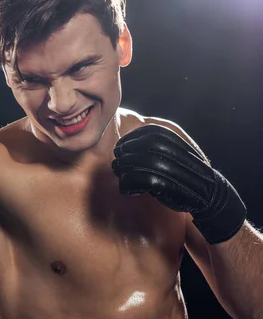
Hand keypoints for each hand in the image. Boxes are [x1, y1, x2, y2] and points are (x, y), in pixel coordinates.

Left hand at [112, 124, 246, 243]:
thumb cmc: (186, 176)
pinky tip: (128, 189)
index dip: (132, 137)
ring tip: (119, 173)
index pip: (151, 131)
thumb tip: (127, 143)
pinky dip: (130, 184)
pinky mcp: (173, 188)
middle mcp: (180, 154)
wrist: (211, 198)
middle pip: (146, 145)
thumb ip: (158, 146)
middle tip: (117, 160)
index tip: (121, 145)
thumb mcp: (176, 155)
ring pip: (144, 162)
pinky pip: (145, 181)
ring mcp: (178, 170)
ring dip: (126, 167)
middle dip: (126, 151)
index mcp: (180, 143)